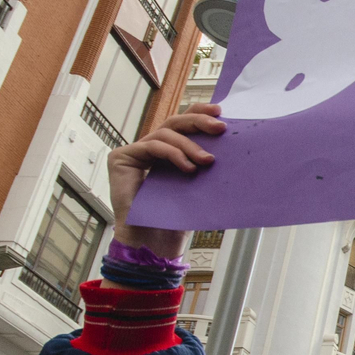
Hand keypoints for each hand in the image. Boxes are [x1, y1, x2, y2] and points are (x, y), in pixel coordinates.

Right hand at [106, 103, 224, 258]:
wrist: (155, 242)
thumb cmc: (177, 217)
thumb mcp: (198, 183)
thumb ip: (205, 161)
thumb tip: (232, 140)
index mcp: (168, 150)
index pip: (183, 124)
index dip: (200, 113)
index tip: (221, 113)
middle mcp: (150, 148)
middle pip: (175, 122)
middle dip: (199, 121)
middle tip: (220, 127)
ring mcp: (135, 151)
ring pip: (166, 132)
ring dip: (189, 145)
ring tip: (207, 160)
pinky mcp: (122, 158)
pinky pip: (152, 145)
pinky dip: (173, 153)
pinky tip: (188, 167)